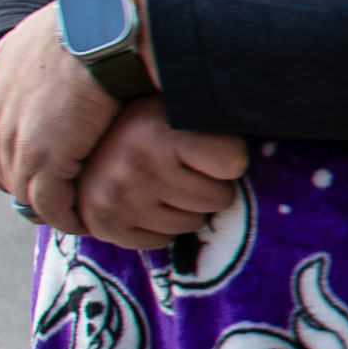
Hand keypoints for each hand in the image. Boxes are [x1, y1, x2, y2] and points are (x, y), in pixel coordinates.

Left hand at [0, 2, 121, 231]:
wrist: (108, 28)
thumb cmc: (107, 16)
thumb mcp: (71, 18)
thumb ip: (62, 38)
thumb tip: (81, 37)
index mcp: (6, 67)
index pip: (4, 120)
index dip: (24, 142)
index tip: (49, 154)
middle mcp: (3, 105)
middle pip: (4, 157)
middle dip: (27, 178)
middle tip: (56, 195)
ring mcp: (19, 136)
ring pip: (24, 184)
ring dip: (46, 203)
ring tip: (74, 213)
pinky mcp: (44, 160)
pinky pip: (49, 201)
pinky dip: (65, 214)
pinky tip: (84, 220)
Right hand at [74, 104, 250, 253]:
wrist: (82, 140)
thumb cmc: (149, 123)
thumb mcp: (181, 107)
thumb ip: (214, 118)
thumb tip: (265, 121)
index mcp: (163, 130)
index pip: (235, 163)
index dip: (228, 158)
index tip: (213, 150)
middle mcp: (138, 165)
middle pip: (219, 199)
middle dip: (209, 186)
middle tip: (186, 169)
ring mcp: (119, 198)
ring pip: (193, 224)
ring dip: (186, 209)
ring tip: (164, 184)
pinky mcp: (105, 224)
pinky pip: (161, 242)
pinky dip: (158, 228)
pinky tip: (145, 203)